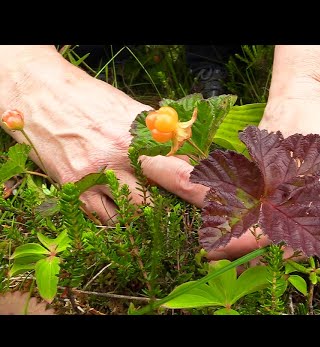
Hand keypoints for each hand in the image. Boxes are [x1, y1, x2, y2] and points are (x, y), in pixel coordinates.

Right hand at [0, 46, 207, 222]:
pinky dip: (122, 219)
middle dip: (183, 208)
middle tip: (197, 216)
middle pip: (163, 196)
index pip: (183, 170)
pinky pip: (107, 219)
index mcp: (140, 135)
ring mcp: (95, 175)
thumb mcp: (131, 111)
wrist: (40, 95)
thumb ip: (160, 136)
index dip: (203, 191)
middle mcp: (120, 157)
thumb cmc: (92, 100)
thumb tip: (190, 156)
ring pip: (136, 213)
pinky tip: (126, 211)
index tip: (220, 203)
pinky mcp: (74, 189)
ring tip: (157, 208)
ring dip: (151, 214)